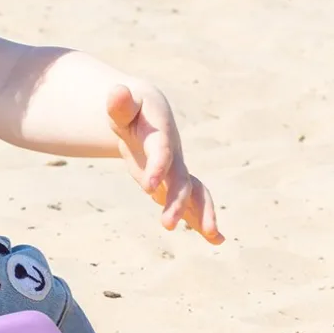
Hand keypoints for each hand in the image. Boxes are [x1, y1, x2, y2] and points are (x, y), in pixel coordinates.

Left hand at [106, 83, 223, 244]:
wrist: (147, 112)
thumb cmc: (130, 109)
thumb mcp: (121, 106)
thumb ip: (119, 103)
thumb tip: (116, 92)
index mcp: (161, 136)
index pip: (162, 153)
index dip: (158, 168)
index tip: (149, 188)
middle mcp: (174, 156)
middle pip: (181, 180)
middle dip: (177, 203)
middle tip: (167, 225)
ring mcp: (177, 170)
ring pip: (196, 193)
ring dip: (202, 213)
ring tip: (213, 237)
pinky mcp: (174, 182)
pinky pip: (192, 202)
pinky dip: (202, 219)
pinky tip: (216, 240)